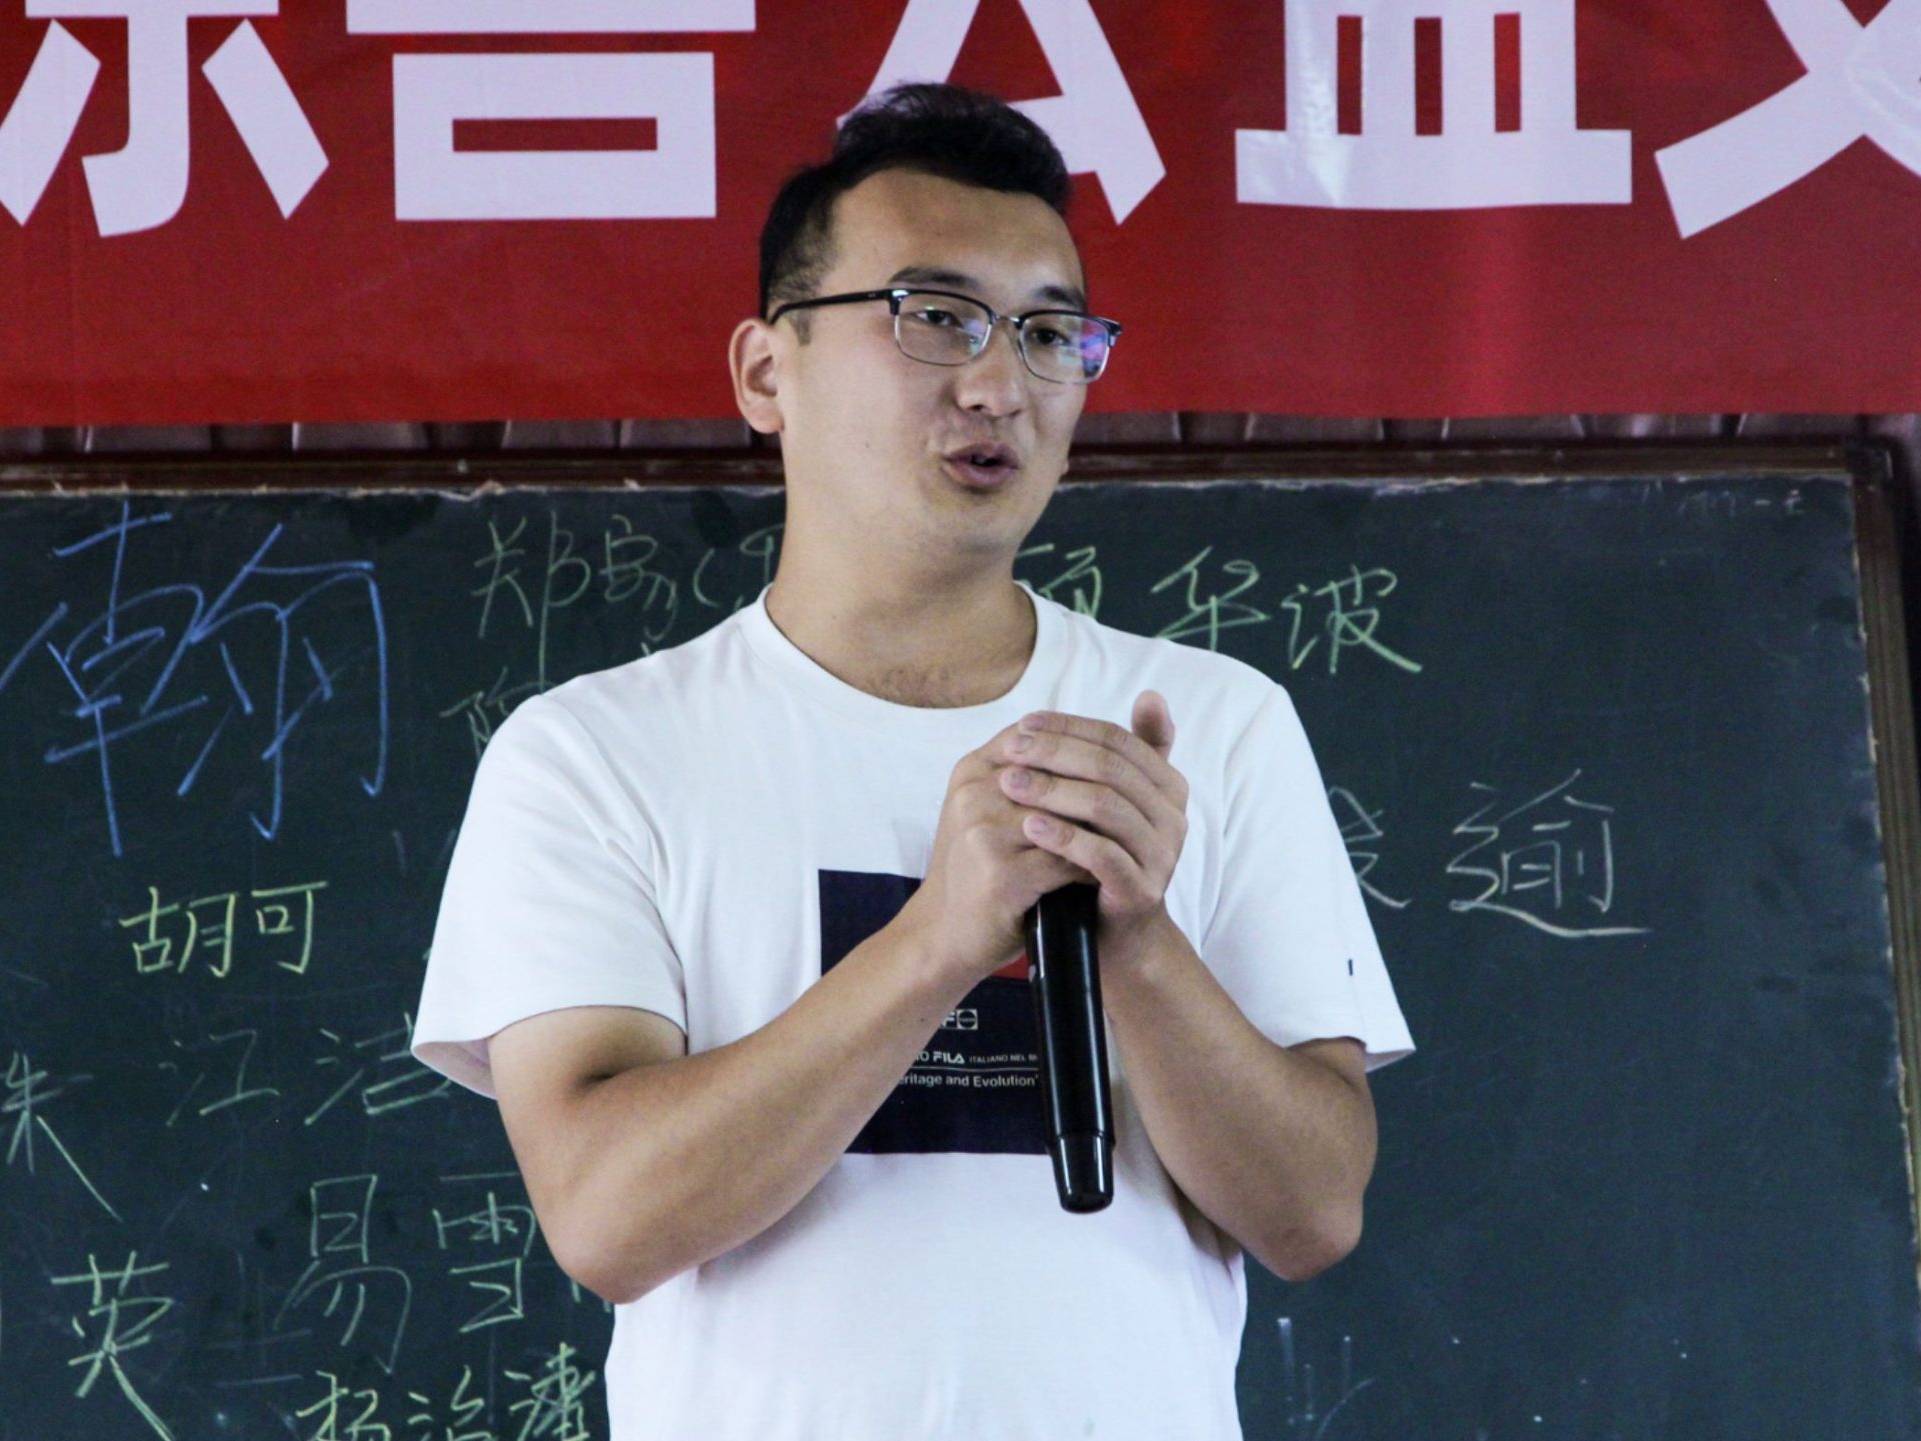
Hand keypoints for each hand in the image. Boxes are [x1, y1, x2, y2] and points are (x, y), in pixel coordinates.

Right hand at [900, 691, 1188, 991]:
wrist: (940, 935)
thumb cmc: (974, 871)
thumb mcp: (988, 813)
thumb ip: (1026, 779)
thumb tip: (1091, 748)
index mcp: (973, 770)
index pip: (1039, 737)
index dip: (1084, 749)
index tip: (1120, 765)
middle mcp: (975, 792)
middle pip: (1059, 773)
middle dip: (1100, 786)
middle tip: (1139, 796)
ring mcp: (985, 832)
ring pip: (1068, 816)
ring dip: (1102, 827)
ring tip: (1131, 833)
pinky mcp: (1001, 874)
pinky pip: (1066, 860)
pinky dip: (1092, 865)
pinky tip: (1109, 869)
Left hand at [991, 691, 1188, 961]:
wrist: (1113, 934)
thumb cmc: (1105, 859)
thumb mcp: (1115, 803)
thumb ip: (1126, 754)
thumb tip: (1152, 695)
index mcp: (1169, 787)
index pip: (1117, 740)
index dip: (1069, 728)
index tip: (1024, 724)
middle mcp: (1174, 817)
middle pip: (1109, 769)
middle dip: (1054, 754)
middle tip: (1009, 750)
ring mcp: (1162, 855)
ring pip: (1106, 807)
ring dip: (1052, 791)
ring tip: (1008, 784)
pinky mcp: (1142, 889)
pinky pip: (1101, 854)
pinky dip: (1063, 836)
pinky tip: (1028, 826)